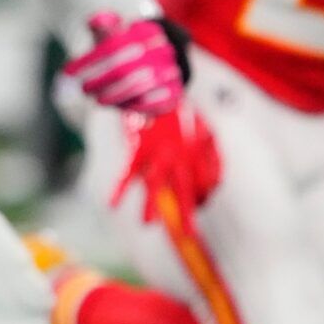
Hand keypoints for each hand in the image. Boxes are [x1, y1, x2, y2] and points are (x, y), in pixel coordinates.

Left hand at [65, 12, 182, 117]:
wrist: (162, 57)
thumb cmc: (129, 46)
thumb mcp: (116, 33)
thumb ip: (105, 27)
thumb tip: (95, 20)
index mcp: (146, 31)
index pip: (112, 47)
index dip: (88, 62)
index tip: (68, 72)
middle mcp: (162, 50)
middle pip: (123, 70)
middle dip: (99, 82)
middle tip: (84, 89)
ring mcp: (171, 71)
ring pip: (139, 87)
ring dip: (115, 96)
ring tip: (98, 99)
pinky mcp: (176, 91)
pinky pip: (158, 102)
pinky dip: (138, 107)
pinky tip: (122, 108)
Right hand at [113, 104, 220, 228]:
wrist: (157, 87)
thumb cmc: (178, 109)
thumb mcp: (201, 125)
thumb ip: (207, 148)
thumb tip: (212, 174)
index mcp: (196, 151)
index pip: (206, 181)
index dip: (205, 194)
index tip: (202, 201)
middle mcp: (179, 156)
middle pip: (186, 190)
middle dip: (187, 213)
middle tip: (189, 236)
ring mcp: (158, 154)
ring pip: (156, 185)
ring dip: (151, 206)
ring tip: (146, 225)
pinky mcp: (139, 149)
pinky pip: (128, 173)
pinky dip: (118, 189)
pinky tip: (111, 204)